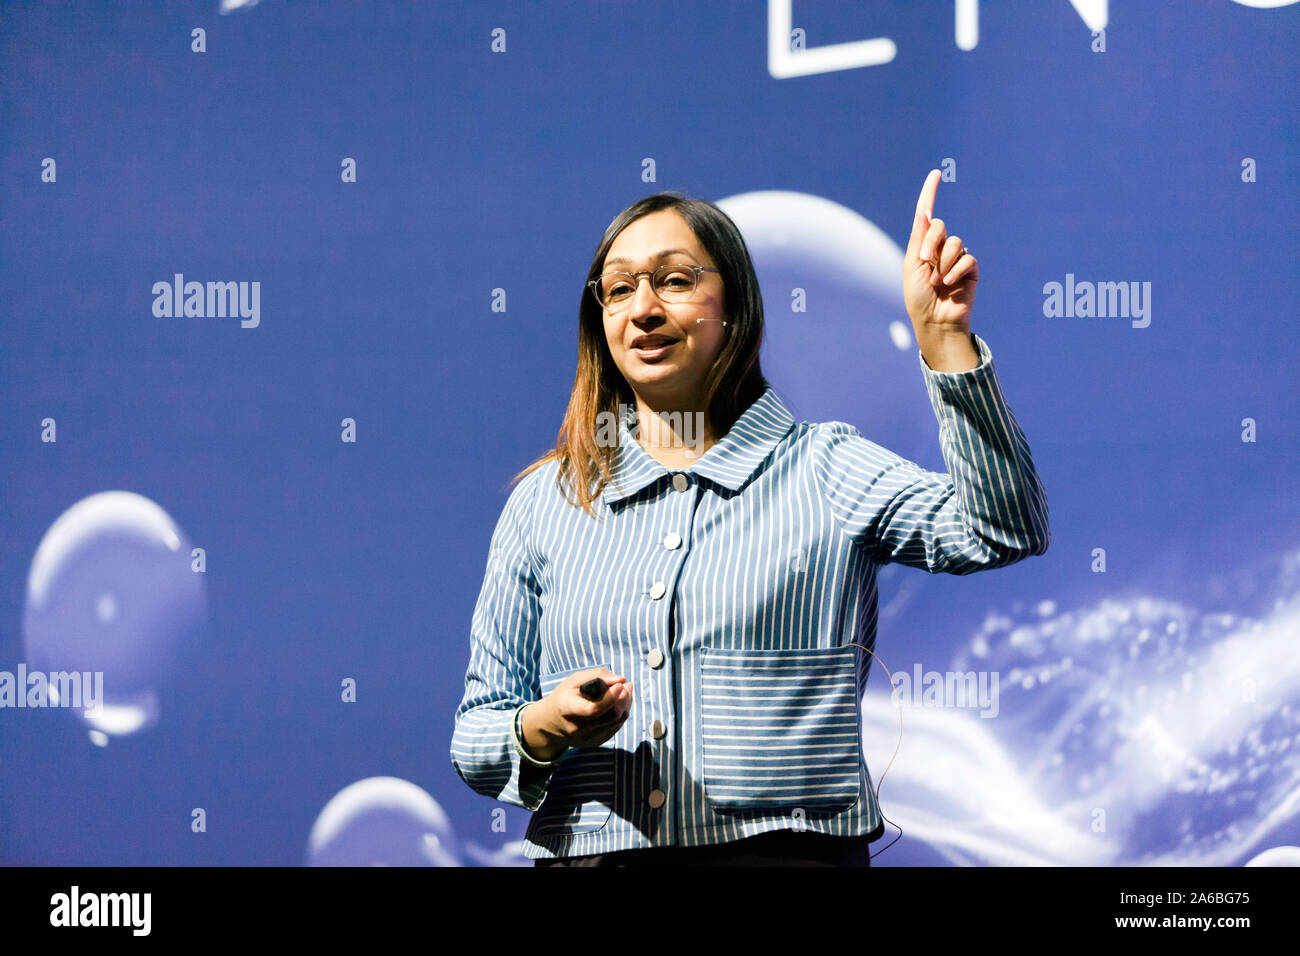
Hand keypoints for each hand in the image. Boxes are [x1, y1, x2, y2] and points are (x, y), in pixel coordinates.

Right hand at [526, 667, 632, 758]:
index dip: (610, 697)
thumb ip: (597, 676)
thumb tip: (621, 680)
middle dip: (623, 699)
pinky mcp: (596, 742)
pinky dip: (622, 712)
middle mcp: (578, 728)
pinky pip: (616, 727)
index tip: (620, 684)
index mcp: (567, 709)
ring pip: (617, 721)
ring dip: (626, 704)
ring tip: (626, 690)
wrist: (550, 724)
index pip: (593, 709)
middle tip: (625, 685)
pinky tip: (621, 701)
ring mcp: (588, 738)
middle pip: (610, 716)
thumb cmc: (563, 697)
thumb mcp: (573, 681)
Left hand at [903, 169, 977, 334]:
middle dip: (930, 242)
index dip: (930, 193)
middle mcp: (939, 248)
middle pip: (938, 226)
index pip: (926, 215)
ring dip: (943, 262)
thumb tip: (924, 211)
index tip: (935, 174)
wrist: (934, 321)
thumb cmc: (918, 297)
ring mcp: (955, 258)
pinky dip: (956, 270)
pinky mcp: (970, 269)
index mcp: (921, 246)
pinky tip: (950, 284)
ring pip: (955, 242)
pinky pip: (967, 258)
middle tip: (925, 262)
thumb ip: (919, 238)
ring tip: (938, 282)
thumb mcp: (913, 265)